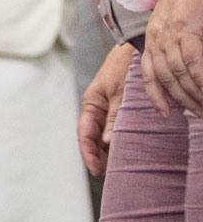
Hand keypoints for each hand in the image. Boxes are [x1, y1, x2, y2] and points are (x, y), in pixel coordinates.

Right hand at [79, 41, 135, 176]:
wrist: (135, 47)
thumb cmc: (125, 66)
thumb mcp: (120, 93)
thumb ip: (114, 117)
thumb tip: (107, 142)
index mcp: (91, 103)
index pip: (85, 134)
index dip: (88, 153)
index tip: (96, 169)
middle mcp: (97, 108)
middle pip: (92, 137)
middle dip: (97, 156)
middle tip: (106, 174)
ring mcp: (107, 108)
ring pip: (104, 134)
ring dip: (108, 150)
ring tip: (115, 167)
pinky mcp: (119, 107)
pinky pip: (115, 127)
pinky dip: (117, 139)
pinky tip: (124, 149)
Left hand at [140, 0, 202, 115]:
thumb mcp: (175, 19)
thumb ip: (177, 41)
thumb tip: (188, 63)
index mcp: (152, 37)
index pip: (149, 74)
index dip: (156, 96)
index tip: (165, 113)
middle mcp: (157, 38)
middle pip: (166, 78)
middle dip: (181, 100)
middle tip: (197, 115)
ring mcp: (171, 34)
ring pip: (179, 74)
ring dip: (193, 94)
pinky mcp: (188, 29)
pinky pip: (194, 62)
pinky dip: (201, 79)